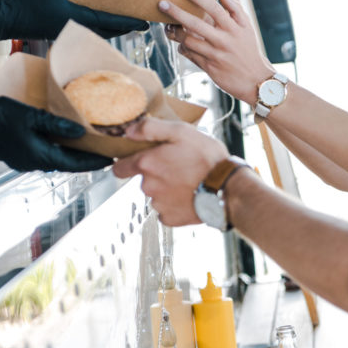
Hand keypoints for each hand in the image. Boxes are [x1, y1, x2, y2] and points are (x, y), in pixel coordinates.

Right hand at [0, 0, 148, 40]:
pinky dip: (98, 24)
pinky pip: (87, 28)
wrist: (5, 18)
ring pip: (98, 31)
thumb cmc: (27, 2)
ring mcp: (68, 31)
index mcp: (78, 19)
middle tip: (139, 22)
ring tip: (123, 19)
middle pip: (108, 31)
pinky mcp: (61, 30)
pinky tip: (99, 16)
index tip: (143, 22)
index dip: (129, 22)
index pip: (110, 22)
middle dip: (124, 26)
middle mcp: (76, 28)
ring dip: (112, 26)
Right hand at [0, 77, 112, 172]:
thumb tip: (80, 132)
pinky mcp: (21, 157)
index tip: (109, 159)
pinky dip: (60, 152)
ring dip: (73, 157)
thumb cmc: (0, 116)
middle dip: (87, 161)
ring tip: (90, 148)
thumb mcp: (33, 117)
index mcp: (40, 156)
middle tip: (104, 153)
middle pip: (68, 165)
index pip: (75, 164)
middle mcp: (34, 164)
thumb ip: (58, 125)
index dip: (94, 162)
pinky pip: (46, 157)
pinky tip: (66, 144)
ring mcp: (26, 162)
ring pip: (57, 162)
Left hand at [113, 117, 228, 225]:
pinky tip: (189, 196)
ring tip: (188, 181)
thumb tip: (129, 130)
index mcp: (147, 164)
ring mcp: (158, 204)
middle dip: (156, 174)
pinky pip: (166, 211)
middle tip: (178, 166)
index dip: (127, 162)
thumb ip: (151, 129)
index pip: (119, 167)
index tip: (139, 160)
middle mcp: (148, 186)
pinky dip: (175, 205)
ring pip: (156, 195)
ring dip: (167, 189)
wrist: (227, 189)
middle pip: (143, 180)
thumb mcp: (181, 131)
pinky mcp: (171, 218)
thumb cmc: (208, 160)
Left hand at [160, 0, 273, 103]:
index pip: (214, 8)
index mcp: (234, 28)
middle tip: (162, 4)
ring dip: (175, 32)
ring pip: (188, 41)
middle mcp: (223, 41)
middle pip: (195, 24)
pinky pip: (190, 55)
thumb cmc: (249, 49)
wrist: (255, 80)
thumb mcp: (247, 26)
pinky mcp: (209, 68)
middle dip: (176, 13)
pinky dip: (182, 47)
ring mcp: (215, 55)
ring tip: (169, 26)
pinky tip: (180, 43)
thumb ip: (234, 5)